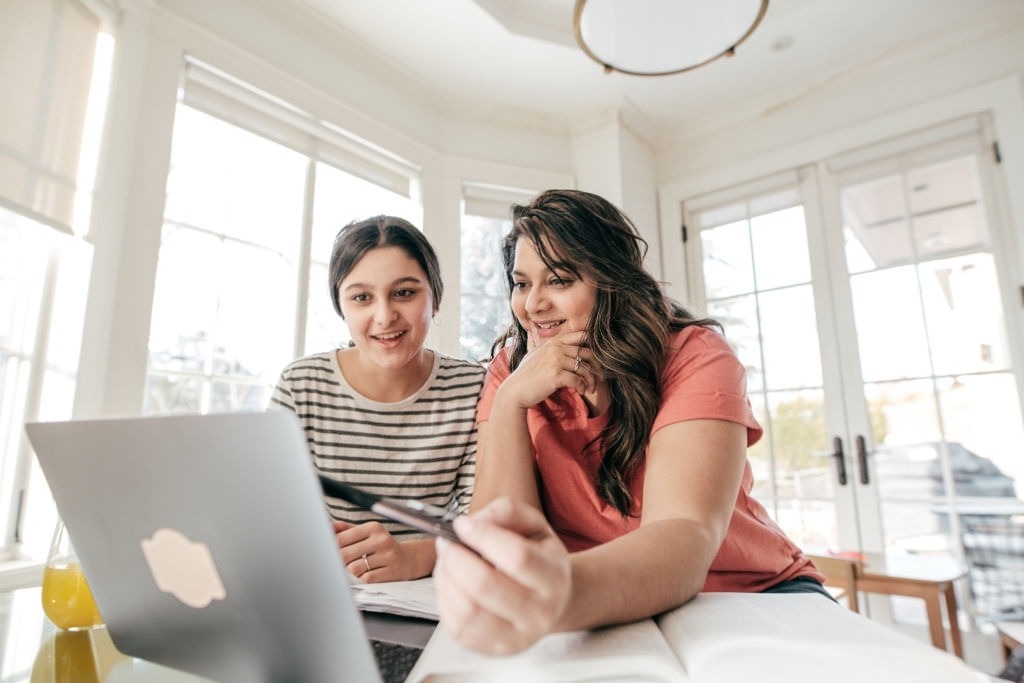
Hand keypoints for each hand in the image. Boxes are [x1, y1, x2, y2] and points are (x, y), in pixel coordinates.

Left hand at [335, 520, 430, 581]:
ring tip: (358, 568)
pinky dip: (363, 579)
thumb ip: (346, 530)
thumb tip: (327, 527)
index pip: (342, 538)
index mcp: (373, 527)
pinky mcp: (392, 571)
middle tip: (339, 564)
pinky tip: (368, 574)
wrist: (408, 559)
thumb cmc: (381, 546)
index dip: (331, 548)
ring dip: (352, 572)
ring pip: (354, 568)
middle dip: (339, 562)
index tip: (326, 553)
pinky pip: (367, 579)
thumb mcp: (367, 534)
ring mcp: (388, 556)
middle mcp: (382, 539)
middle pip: (345, 554)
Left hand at [434, 498, 571, 654]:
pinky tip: (451, 584)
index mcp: (554, 577)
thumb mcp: (533, 524)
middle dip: (455, 558)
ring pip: (466, 611)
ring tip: (447, 562)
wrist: (551, 600)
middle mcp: (540, 612)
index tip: (463, 524)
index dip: (483, 537)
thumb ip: (506, 512)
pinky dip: (445, 601)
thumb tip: (472, 523)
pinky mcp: (494, 649)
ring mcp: (517, 636)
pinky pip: (457, 628)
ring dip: (446, 580)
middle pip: (485, 586)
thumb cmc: (538, 558)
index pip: (517, 557)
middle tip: (447, 543)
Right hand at [499, 330, 594, 408]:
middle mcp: (556, 348)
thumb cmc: (525, 374)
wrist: (515, 389)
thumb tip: (534, 330)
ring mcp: (556, 360)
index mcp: (554, 341)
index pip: (581, 335)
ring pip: (584, 368)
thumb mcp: (533, 353)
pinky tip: (581, 391)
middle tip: (599, 376)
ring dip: (590, 380)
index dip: (593, 345)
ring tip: (591, 388)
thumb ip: (540, 343)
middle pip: (587, 352)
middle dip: (596, 366)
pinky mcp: (556, 375)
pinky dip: (582, 387)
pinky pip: (577, 380)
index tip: (597, 358)